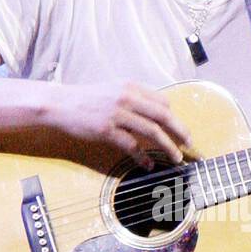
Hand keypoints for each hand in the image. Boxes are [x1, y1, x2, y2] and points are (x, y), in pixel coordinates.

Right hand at [55, 81, 193, 167]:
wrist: (60, 104)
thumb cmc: (87, 99)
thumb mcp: (113, 90)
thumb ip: (133, 98)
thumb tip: (154, 113)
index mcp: (131, 87)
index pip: (162, 102)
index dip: (174, 117)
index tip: (180, 129)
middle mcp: (127, 98)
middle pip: (163, 116)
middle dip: (181, 131)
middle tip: (190, 144)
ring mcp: (117, 114)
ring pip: (152, 131)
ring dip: (168, 146)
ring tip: (176, 158)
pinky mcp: (107, 130)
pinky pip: (132, 145)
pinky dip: (142, 157)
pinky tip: (148, 165)